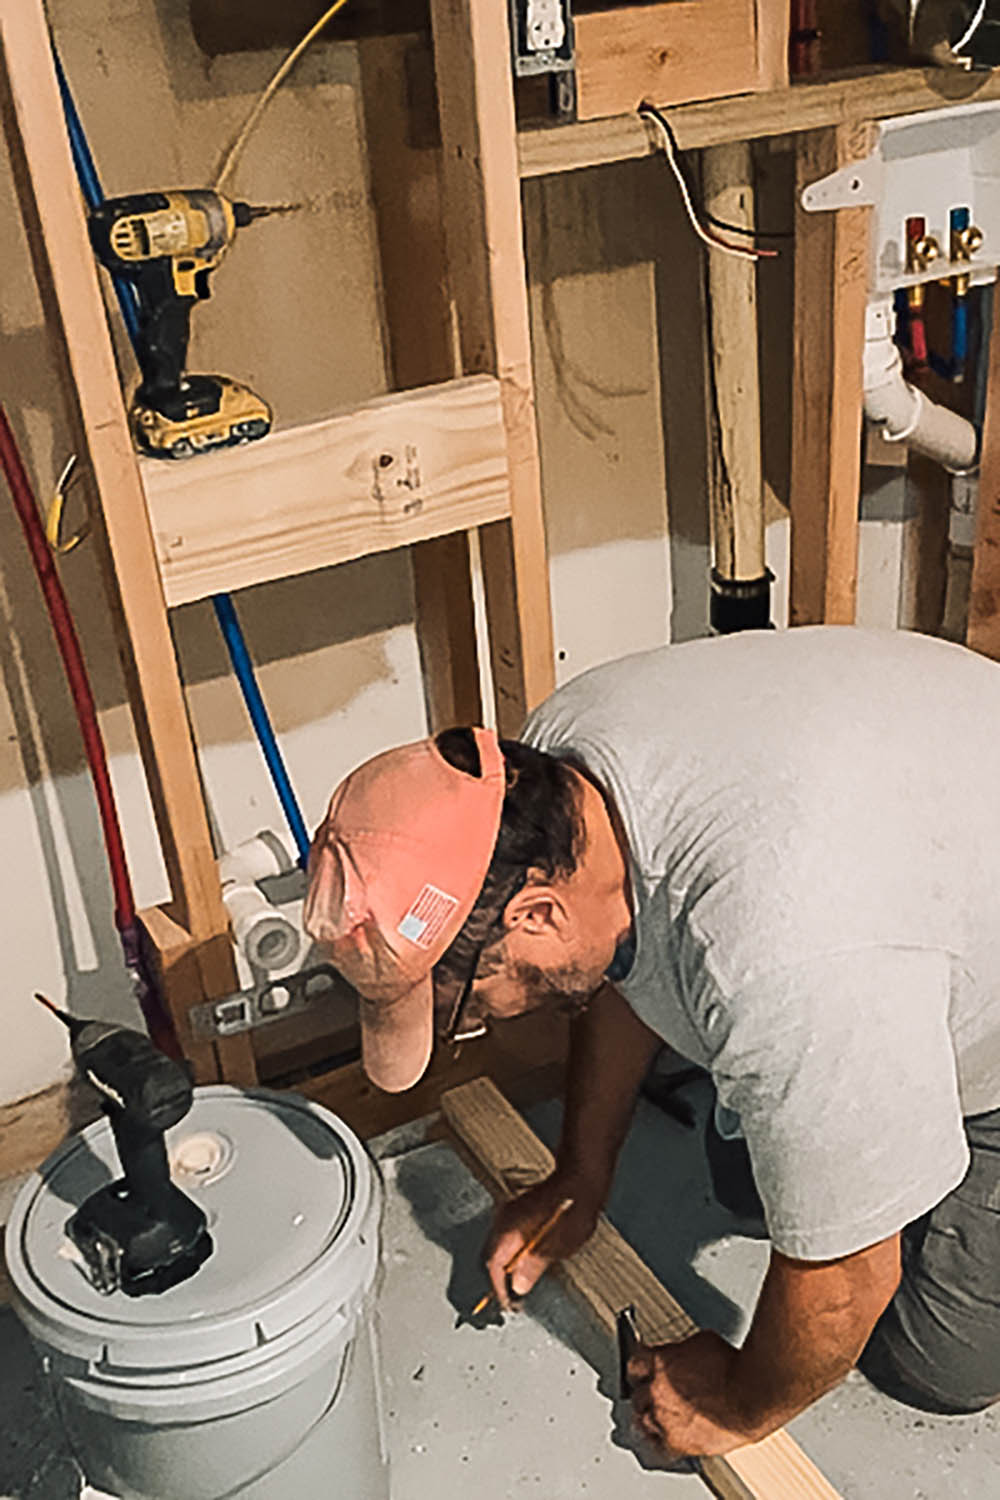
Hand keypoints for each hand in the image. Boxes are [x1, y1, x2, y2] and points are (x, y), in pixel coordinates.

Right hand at [483, 1172, 602, 1308]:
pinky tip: (530, 1262)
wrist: (581, 1174)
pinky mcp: (520, 1210)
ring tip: (523, 1285)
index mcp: (509, 1228)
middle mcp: (504, 1219)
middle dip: (502, 1280)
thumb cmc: (575, 1205)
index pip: (493, 1266)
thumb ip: (535, 1266)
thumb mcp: (559, 1244)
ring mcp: (511, 1213)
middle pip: (493, 1256)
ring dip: (509, 1267)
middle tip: (514, 1300)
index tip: (509, 1304)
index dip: (499, 1289)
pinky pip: (509, 1238)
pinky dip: (516, 1254)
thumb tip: (519, 1286)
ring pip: (500, 1247)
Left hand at [628, 1330, 749, 1457]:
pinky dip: (660, 1441)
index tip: (643, 1367)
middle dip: (644, 1392)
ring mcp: (665, 1419)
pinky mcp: (679, 1443)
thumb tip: (681, 1355)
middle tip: (651, 1392)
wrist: (752, 1395)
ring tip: (654, 1415)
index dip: (641, 1366)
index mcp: (659, 1362)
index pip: (635, 1364)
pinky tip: (664, 1437)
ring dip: (648, 1416)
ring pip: (643, 1421)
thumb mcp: (703, 1342)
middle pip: (637, 1394)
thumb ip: (683, 1351)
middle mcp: (657, 1391)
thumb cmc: (735, 1367)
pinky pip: (659, 1446)